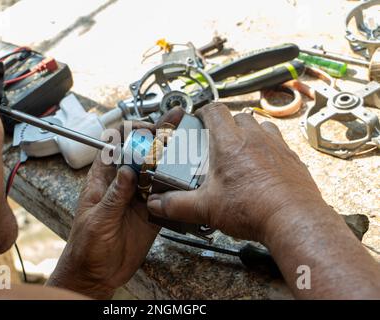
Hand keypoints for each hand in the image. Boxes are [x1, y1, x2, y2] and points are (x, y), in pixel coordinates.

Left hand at [48, 107, 184, 298]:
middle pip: (141, 154)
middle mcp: (122, 185)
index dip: (130, 131)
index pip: (115, 145)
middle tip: (176, 125)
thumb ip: (113, 196)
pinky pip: (166, 196)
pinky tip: (187, 180)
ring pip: (156, 172)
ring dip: (170, 161)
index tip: (148, 127)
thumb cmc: (85, 247)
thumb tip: (126, 171)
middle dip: (158, 139)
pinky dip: (176, 189)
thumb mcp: (97, 220)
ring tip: (188, 147)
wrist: (96, 275)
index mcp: (103, 180)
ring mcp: (138, 198)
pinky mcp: (151, 213)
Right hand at [147, 103, 323, 242]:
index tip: (198, 120)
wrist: (292, 219)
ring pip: (261, 126)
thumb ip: (177, 205)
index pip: (215, 111)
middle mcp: (255, 138)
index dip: (204, 112)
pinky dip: (268, 149)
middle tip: (216, 142)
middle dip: (226, 124)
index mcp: (230, 144)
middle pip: (238, 116)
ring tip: (241, 152)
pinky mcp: (292, 158)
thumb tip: (157, 204)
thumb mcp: (206, 208)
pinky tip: (263, 167)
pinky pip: (279, 144)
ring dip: (249, 133)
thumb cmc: (252, 208)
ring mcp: (276, 146)